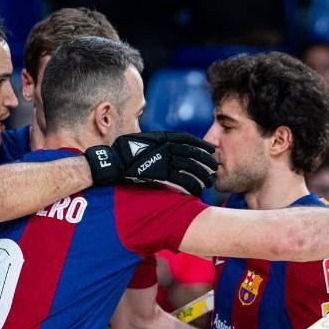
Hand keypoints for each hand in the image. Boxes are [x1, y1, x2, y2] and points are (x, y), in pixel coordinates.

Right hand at [85, 131, 217, 196]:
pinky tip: (198, 191)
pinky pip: (182, 180)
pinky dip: (191, 185)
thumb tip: (165, 146)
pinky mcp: (161, 173)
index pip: (188, 139)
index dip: (201, 145)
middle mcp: (166, 147)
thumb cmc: (125, 151)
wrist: (114, 161)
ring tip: (209, 182)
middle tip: (214, 168)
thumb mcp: (143, 140)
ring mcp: (164, 160)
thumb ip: (157, 143)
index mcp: (163, 137)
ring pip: (190, 167)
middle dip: (206, 161)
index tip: (211, 150)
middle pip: (193, 153)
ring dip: (202, 175)